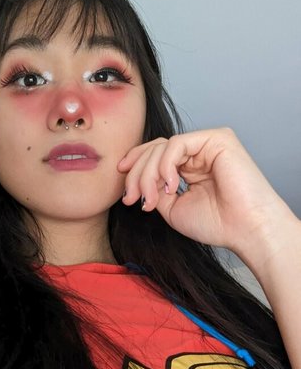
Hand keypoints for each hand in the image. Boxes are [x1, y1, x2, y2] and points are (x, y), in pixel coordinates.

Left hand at [117, 127, 293, 254]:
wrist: (245, 230)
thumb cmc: (216, 223)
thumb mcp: (171, 207)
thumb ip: (153, 189)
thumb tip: (135, 180)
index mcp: (189, 166)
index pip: (155, 155)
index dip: (135, 166)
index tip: (123, 189)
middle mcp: (198, 152)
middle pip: (154, 149)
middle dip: (136, 175)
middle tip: (131, 198)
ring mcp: (207, 143)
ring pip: (161, 147)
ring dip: (148, 174)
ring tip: (150, 199)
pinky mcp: (217, 138)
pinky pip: (176, 144)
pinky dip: (165, 166)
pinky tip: (171, 186)